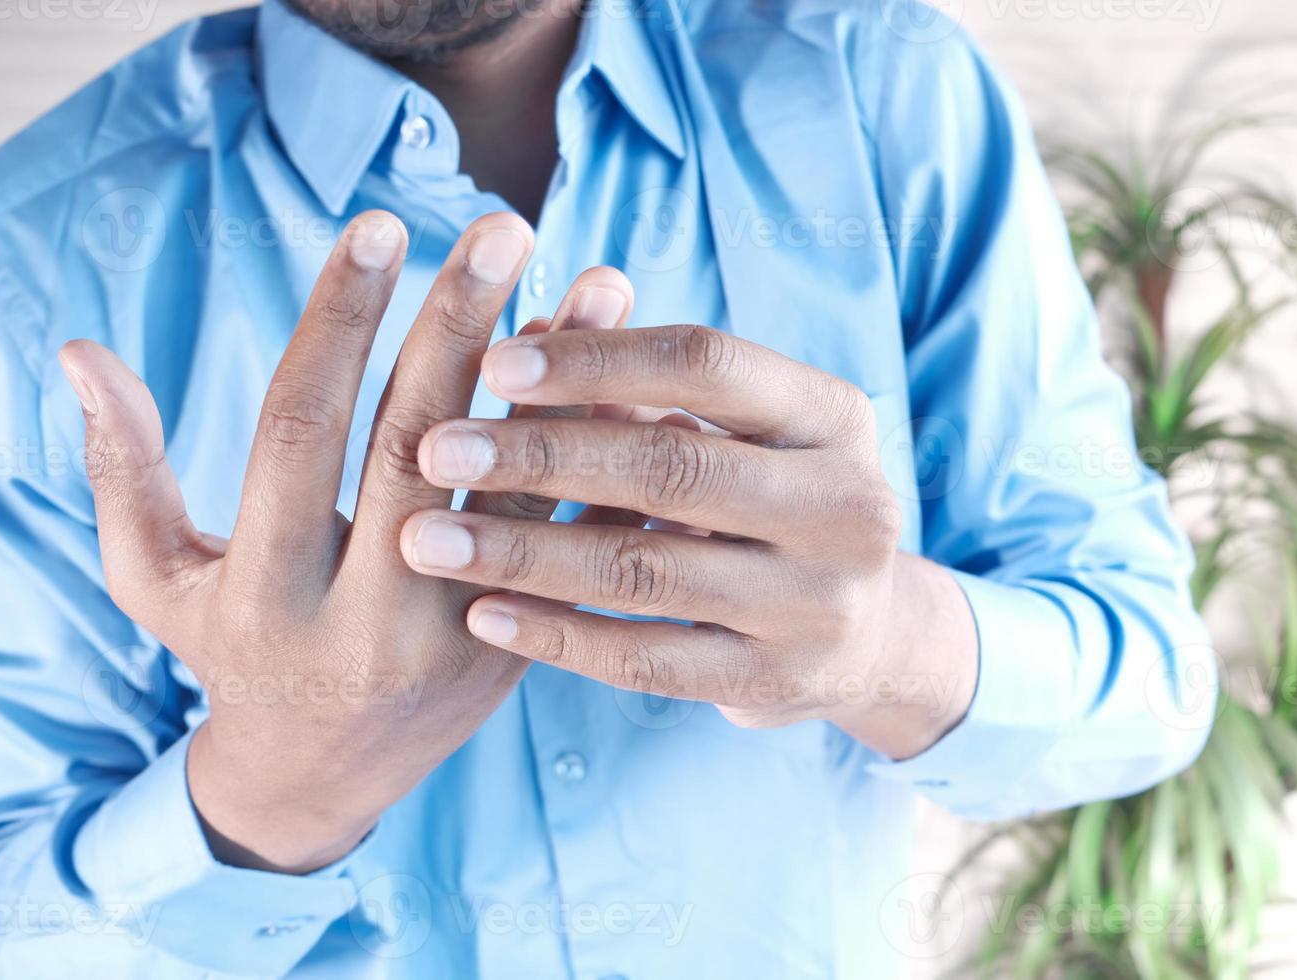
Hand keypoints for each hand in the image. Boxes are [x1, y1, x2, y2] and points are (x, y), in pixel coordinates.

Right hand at [59, 211, 635, 871]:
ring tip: (601, 287)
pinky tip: (635, 381)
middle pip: (416, 450)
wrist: (323, 781)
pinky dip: (603, 459)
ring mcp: (458, 637)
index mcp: (266, 592)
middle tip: (504, 228)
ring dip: (562, 388)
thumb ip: (124, 471)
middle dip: (459, 331)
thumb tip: (80, 353)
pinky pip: (576, 544)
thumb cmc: (234, 653)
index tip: (377, 227)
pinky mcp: (524, 643)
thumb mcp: (158, 580)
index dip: (336, 323)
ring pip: (517, 499)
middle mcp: (366, 618)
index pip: (300, 431)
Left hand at [398, 325, 977, 758]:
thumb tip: (527, 329)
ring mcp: (819, 606)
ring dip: (522, 552)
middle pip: (673, 467)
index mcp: (834, 416)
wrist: (873, 633)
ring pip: (646, 570)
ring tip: (423, 538)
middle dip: (540, 457)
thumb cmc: (772, 501)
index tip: (490, 361)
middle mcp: (846, 507)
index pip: (708, 364)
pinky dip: (556, 636)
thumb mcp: (744, 433)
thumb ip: (648, 391)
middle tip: (433, 449)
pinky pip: (646, 660)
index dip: (595, 359)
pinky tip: (481, 614)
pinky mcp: (776, 684)